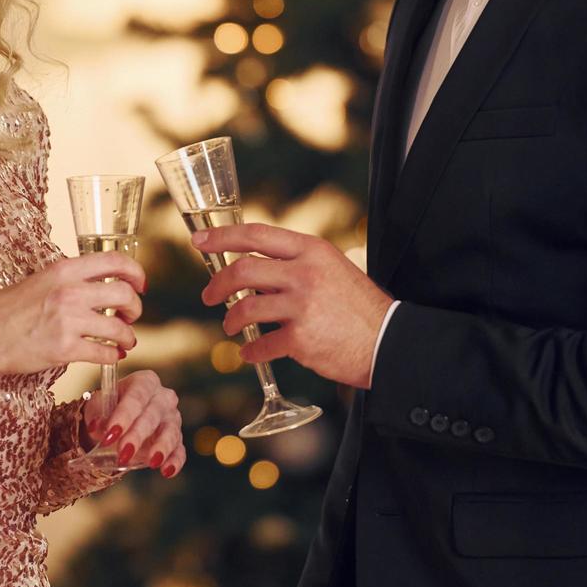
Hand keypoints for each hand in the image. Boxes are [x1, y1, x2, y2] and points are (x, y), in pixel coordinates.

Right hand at [0, 253, 145, 385]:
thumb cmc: (8, 310)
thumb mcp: (39, 280)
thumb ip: (69, 279)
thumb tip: (101, 284)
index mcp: (63, 270)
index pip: (114, 262)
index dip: (136, 272)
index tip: (140, 284)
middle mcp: (69, 292)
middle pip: (125, 295)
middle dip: (135, 308)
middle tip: (132, 317)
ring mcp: (68, 321)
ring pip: (120, 328)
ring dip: (129, 337)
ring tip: (126, 341)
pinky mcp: (65, 349)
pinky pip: (106, 353)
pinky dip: (114, 356)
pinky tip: (111, 355)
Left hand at [87, 370, 186, 477]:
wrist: (118, 423)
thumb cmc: (108, 410)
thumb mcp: (98, 408)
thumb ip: (97, 415)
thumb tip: (97, 427)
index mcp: (144, 382)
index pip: (137, 396)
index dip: (124, 415)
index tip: (110, 433)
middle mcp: (163, 397)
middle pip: (153, 415)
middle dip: (137, 435)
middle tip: (123, 453)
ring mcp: (173, 418)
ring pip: (170, 431)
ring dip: (161, 448)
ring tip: (152, 463)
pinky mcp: (177, 439)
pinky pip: (179, 450)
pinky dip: (175, 461)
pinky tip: (167, 471)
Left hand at [194, 223, 391, 388]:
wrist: (387, 340)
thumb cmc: (357, 306)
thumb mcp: (332, 269)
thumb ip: (295, 264)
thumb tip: (252, 269)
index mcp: (311, 250)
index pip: (256, 234)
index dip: (222, 236)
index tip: (198, 241)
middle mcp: (305, 273)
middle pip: (242, 269)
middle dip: (217, 284)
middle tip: (209, 296)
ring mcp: (302, 306)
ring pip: (245, 308)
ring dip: (231, 320)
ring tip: (231, 326)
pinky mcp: (301, 339)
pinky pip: (261, 344)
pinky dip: (250, 351)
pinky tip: (250, 353)